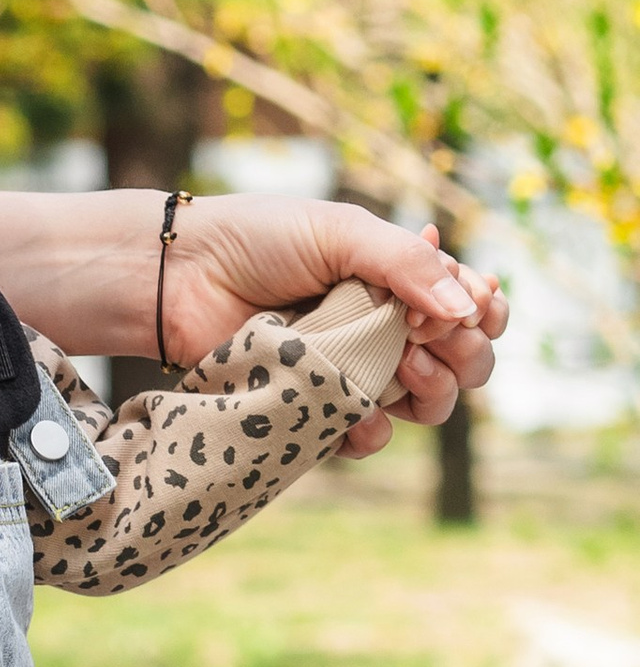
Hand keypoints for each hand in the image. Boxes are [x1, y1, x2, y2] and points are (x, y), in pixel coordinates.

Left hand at [167, 199, 505, 458]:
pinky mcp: (317, 406)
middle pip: (466, 363)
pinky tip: (361, 410)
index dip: (485, 313)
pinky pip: (367, 435)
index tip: (468, 305)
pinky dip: (373, 428)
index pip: (475, 308)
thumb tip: (467, 307)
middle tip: (428, 336)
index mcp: (401, 281)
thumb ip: (406, 263)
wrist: (182, 275)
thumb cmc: (259, 239)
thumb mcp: (341, 231)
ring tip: (403, 366)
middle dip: (466, 355)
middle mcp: (387, 328)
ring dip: (433, 392)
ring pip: (429, 406)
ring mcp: (355, 371)